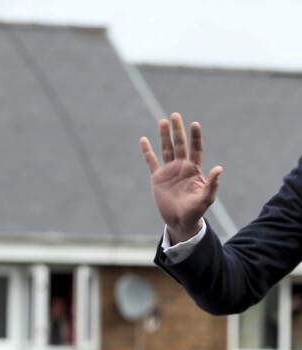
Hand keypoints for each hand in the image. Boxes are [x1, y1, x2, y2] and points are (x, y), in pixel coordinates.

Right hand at [139, 112, 222, 243]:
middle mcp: (181, 167)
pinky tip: (144, 140)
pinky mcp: (157, 178)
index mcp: (194, 169)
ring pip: (166, 150)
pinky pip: (151, 162)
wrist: (180, 221)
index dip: (195, 137)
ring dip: (164, 136)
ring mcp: (169, 171)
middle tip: (175, 115)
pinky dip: (147, 151)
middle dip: (178, 130)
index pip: (195, 149)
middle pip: (179, 145)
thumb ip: (212, 184)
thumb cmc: (195, 211)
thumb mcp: (206, 198)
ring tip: (162, 122)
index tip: (194, 124)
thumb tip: (219, 168)